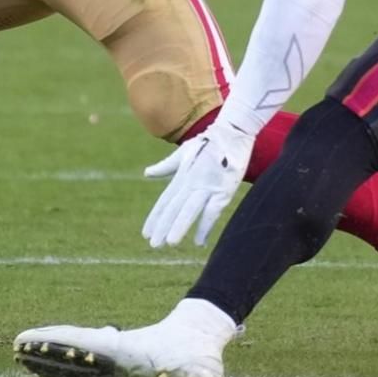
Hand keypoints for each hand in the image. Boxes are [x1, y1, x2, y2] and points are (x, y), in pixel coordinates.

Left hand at [142, 121, 253, 247]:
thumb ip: (165, 167)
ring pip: (189, 210)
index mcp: (181, 176)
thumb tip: (147, 173)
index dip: (155, 218)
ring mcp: (206, 186)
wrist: (231, 131)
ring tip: (170, 243)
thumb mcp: (182, 153)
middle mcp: (190, 183)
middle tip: (154, 245)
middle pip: (174, 208)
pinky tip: (199, 241)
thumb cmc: (207, 142)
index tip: (146, 234)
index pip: (164, 201)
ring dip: (179, 227)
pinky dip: (205, 226)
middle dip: (163, 226)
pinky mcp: (223, 189)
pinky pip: (212, 211)